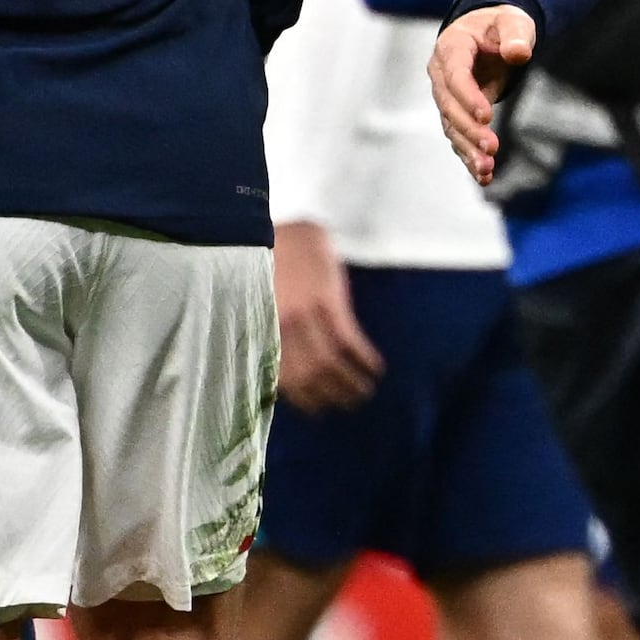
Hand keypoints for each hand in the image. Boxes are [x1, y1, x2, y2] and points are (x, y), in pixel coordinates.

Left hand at [274, 220, 381, 413]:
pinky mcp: (328, 301)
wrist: (289, 228)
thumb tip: (287, 362)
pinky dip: (364, 358)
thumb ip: (273, 329)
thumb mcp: (265, 300)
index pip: (284, 377)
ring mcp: (305, 315)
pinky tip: (375, 367)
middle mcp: (281, 327)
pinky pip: (349, 341)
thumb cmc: (272, 263)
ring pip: (329, 364)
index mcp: (264, 330)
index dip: (304, 398)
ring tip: (365, 392)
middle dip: (331, 395)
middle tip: (348, 405)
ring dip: (351, 383)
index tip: (318, 410)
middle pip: (309, 376)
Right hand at [433, 3, 535, 182]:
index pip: (455, 75)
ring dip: (468, 149)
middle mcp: (441, 74)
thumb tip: (518, 53)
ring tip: (487, 170)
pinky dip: (469, 157)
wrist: (489, 33)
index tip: (486, 117)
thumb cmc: (501, 25)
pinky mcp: (457, 112)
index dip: (468, 96)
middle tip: (491, 149)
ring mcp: (446, 95)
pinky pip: (459, 137)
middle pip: (450, 106)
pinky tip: (484, 176)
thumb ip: (516, 34)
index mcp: (452, 47)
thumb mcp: (512, 21)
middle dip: (469, 129)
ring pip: (452, 127)